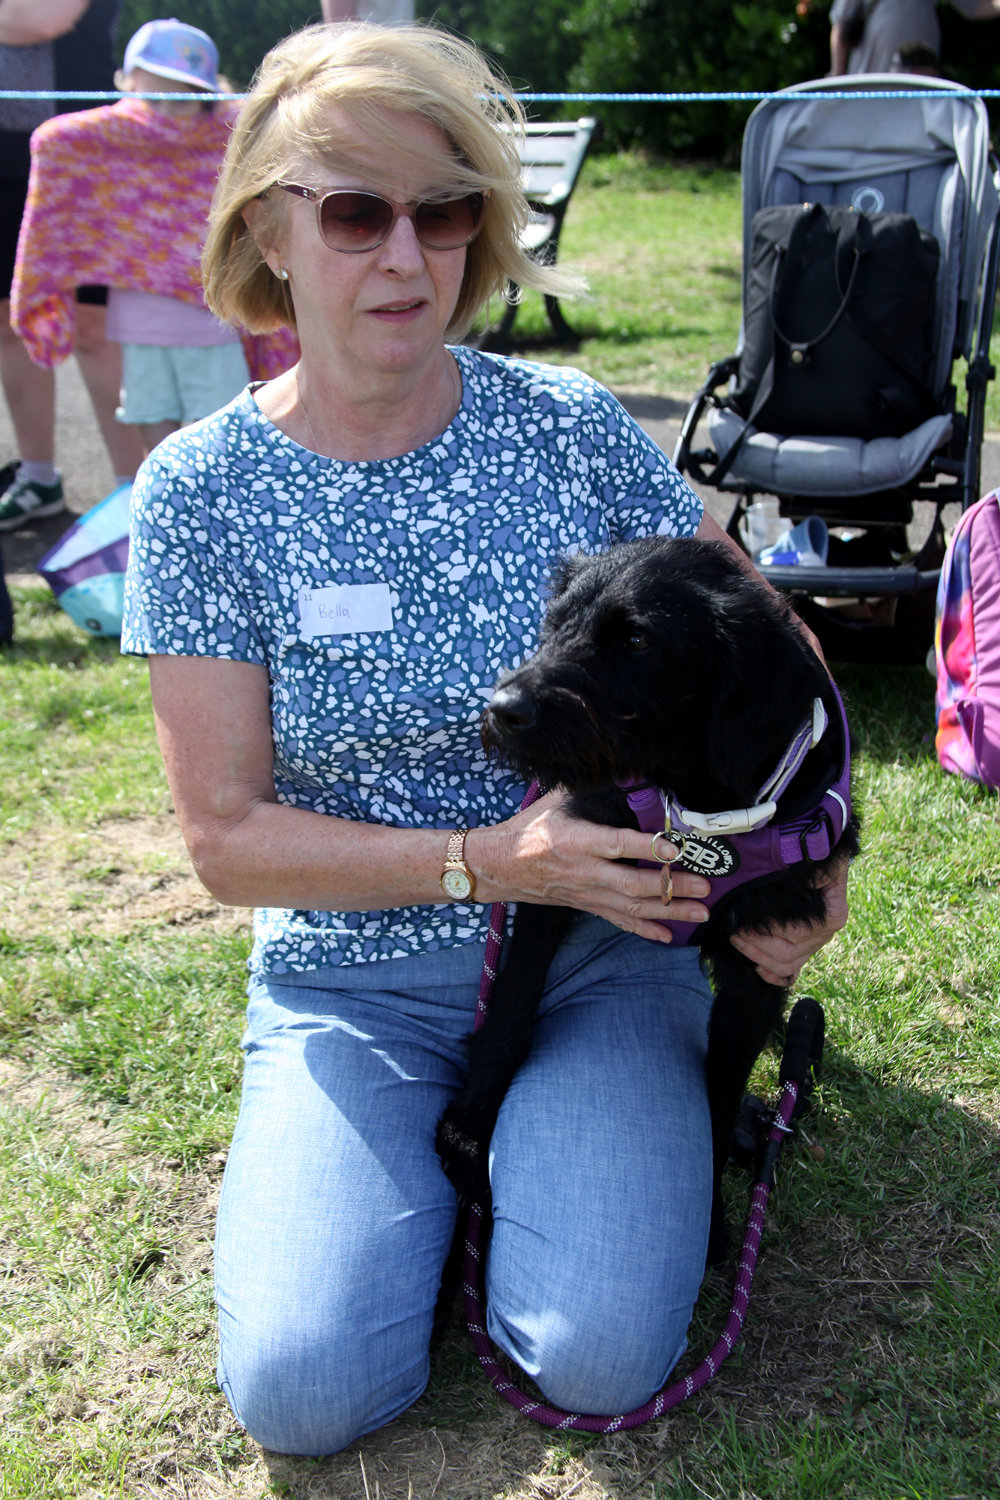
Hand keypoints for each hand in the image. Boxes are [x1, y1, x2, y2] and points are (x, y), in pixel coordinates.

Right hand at [478, 790, 710, 944]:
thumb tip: (629, 768)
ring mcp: (587, 893)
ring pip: (633, 907)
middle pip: (633, 884)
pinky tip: (668, 935)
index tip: (676, 849)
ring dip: (669, 911)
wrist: (501, 865)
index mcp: (576, 840)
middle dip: (672, 887)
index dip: (647, 847)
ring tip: (700, 912)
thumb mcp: (557, 800)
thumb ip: (592, 788)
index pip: (616, 844)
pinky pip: (619, 921)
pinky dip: (645, 930)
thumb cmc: (532, 827)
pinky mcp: (587, 905)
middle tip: (704, 885)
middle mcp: (584, 871)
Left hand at [729, 856, 849, 985]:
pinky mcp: (807, 950)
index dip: (766, 932)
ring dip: (758, 956)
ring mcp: (816, 944)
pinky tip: (757, 969)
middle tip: (734, 934)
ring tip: (737, 942)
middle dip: (756, 946)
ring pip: (787, 965)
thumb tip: (771, 894)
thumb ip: (796, 880)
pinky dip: (774, 975)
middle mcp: (826, 934)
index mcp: (832, 916)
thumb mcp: (809, 864)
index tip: (742, 924)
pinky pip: (792, 972)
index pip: (795, 933)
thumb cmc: (814, 862)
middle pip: (789, 954)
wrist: (825, 864)